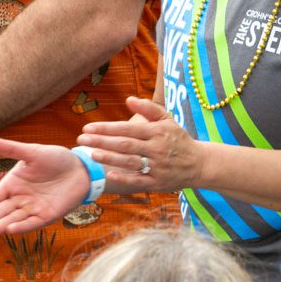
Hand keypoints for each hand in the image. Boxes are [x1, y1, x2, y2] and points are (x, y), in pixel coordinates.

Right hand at [0, 136, 93, 238]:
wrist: (81, 168)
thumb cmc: (56, 158)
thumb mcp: (33, 152)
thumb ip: (11, 149)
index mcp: (13, 184)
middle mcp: (20, 198)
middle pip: (0, 212)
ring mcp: (33, 208)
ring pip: (13, 219)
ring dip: (0, 226)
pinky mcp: (47, 215)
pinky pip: (32, 222)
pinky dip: (22, 226)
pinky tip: (10, 230)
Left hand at [76, 97, 201, 193]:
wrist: (199, 164)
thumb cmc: (178, 139)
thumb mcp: (167, 120)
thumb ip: (148, 108)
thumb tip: (128, 99)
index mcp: (157, 132)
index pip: (128, 129)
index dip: (107, 128)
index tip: (87, 127)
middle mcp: (157, 149)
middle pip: (125, 145)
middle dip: (102, 142)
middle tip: (81, 139)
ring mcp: (157, 167)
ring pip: (130, 162)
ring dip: (110, 158)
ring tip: (91, 154)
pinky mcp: (157, 183)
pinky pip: (139, 180)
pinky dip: (124, 178)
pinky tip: (109, 174)